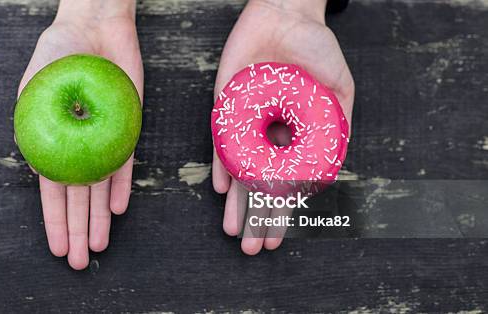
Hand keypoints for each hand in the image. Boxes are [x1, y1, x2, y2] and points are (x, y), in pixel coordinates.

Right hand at [16, 0, 142, 269]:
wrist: (94, 27)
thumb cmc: (58, 52)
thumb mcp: (35, 86)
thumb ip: (34, 123)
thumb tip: (35, 165)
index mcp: (52, 141)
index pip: (52, 189)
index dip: (55, 220)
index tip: (58, 247)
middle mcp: (78, 146)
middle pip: (78, 196)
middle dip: (78, 230)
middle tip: (80, 261)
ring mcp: (103, 139)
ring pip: (101, 187)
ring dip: (99, 217)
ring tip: (99, 245)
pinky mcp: (127, 128)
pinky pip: (125, 162)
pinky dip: (122, 185)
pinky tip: (117, 208)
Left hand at [212, 0, 353, 254]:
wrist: (286, 15)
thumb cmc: (317, 49)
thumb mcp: (340, 89)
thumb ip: (337, 126)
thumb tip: (330, 168)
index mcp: (294, 138)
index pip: (286, 184)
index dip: (282, 213)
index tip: (278, 239)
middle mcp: (268, 137)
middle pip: (261, 186)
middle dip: (257, 218)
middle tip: (252, 249)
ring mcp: (246, 124)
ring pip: (240, 171)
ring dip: (237, 203)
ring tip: (234, 232)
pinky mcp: (226, 107)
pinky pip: (221, 142)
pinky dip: (222, 165)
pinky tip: (223, 190)